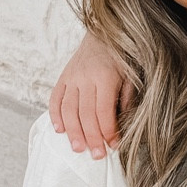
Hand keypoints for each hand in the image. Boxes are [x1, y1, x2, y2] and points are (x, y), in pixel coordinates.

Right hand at [49, 32, 130, 157]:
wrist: (104, 31)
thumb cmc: (122, 56)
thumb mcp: (131, 75)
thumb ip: (127, 99)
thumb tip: (123, 125)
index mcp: (105, 77)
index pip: (104, 111)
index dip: (108, 131)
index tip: (113, 146)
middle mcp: (85, 78)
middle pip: (85, 114)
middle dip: (91, 137)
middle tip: (96, 155)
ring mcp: (71, 77)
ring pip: (68, 109)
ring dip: (72, 132)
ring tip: (77, 149)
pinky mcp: (63, 77)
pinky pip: (55, 99)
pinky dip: (55, 115)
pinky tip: (59, 130)